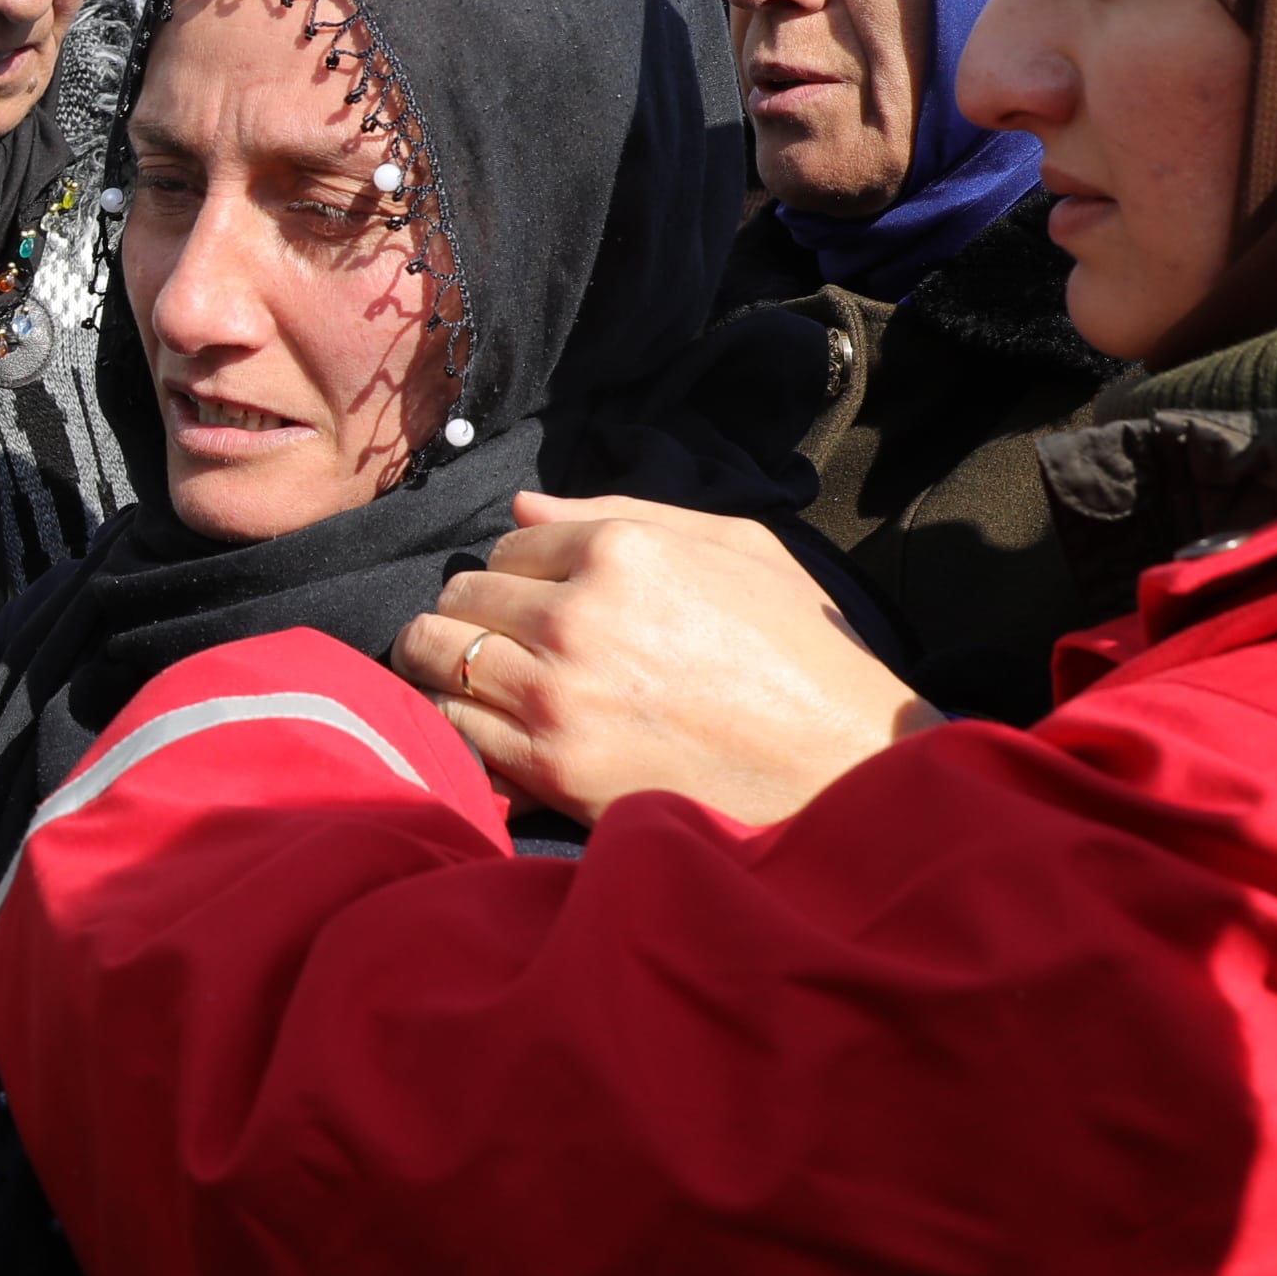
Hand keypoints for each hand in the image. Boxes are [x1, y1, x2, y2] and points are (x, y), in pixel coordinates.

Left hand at [390, 493, 939, 827]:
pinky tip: (493, 729)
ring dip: (446, 665)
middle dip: (473, 613)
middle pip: (458, 598)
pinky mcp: (551, 769)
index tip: (545, 598)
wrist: (842, 769)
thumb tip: (520, 506)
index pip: (508, 545)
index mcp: (619, 552)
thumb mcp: (735, 548)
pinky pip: (453, 733)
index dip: (522, 571)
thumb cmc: (800, 651)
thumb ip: (618, 515)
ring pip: (434, 660)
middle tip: (503, 639)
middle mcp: (574, 618)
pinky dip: (457, 727)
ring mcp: (556, 698)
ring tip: (480, 679)